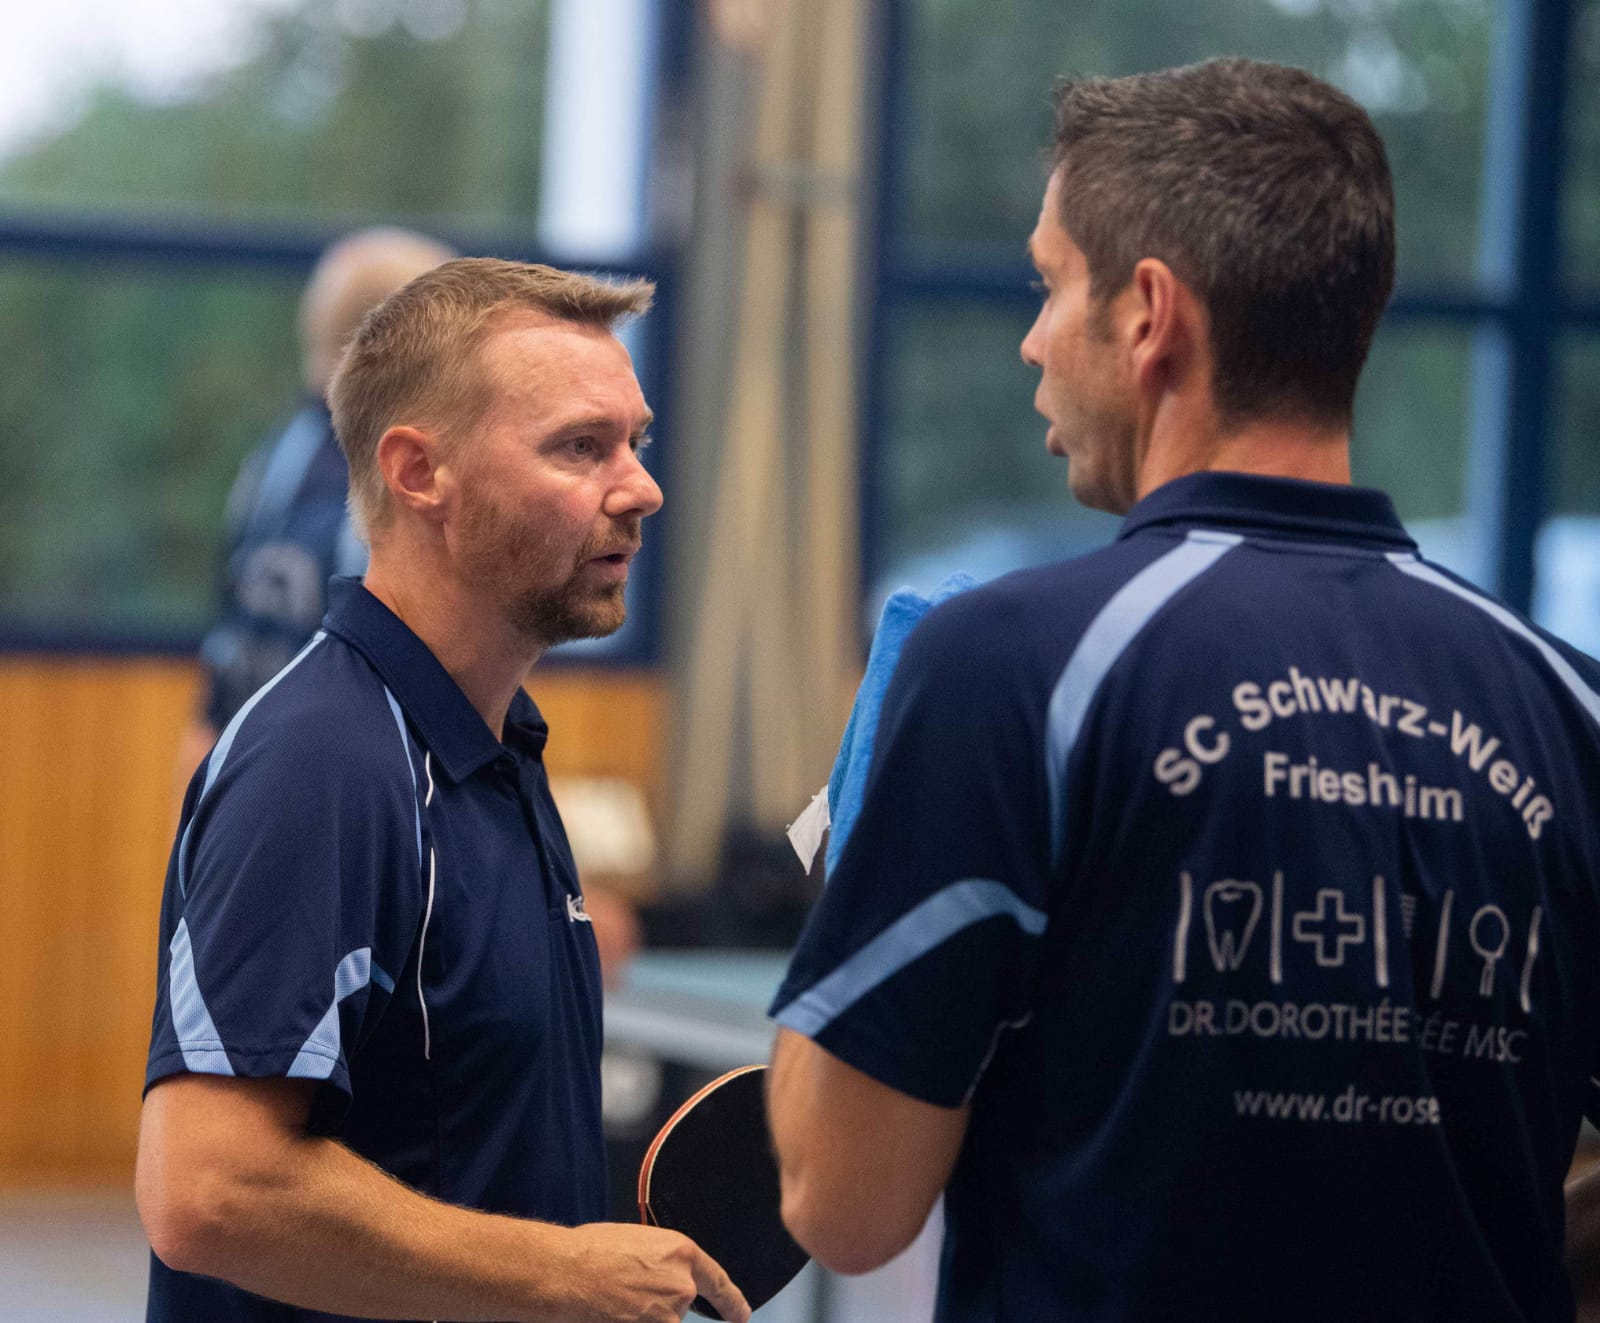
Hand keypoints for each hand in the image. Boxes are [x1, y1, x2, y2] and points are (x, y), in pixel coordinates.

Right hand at [549, 1222, 749, 1322]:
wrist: (567, 1273)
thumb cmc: (591, 1252)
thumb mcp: (639, 1243)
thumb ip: (662, 1261)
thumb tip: (663, 1275)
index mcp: (682, 1253)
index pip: (719, 1282)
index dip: (732, 1302)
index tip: (741, 1316)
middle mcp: (683, 1286)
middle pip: (681, 1305)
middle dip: (658, 1305)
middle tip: (627, 1293)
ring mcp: (669, 1315)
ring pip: (662, 1321)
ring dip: (643, 1316)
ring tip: (614, 1300)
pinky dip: (634, 1321)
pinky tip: (615, 1312)